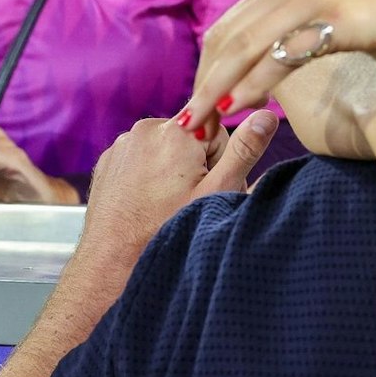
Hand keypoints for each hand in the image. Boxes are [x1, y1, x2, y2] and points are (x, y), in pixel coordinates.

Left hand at [83, 110, 278, 265]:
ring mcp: (122, 144)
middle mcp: (146, 128)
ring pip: (165, 148)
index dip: (219, 164)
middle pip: (191, 138)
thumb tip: (267, 115)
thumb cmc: (166, 230)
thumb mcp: (217, 192)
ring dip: (171, 170)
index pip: (219, 133)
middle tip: (187, 201)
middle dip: (195, 165)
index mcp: (177, 132)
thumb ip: (245, 150)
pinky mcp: (108, 160)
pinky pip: (140, 158)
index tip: (205, 189)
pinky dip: (147, 175)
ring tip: (164, 204)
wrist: (112, 261)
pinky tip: (146, 202)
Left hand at [184, 0, 375, 131]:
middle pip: (224, 40)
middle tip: (190, 125)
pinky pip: (279, 53)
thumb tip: (274, 56)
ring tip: (203, 123)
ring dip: (217, 87)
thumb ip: (298, 24)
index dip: (206, 70)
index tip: (198, 106)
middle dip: (202, 84)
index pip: (226, 29)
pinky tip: (240, 104)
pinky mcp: (330, 17)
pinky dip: (253, 81)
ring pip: (243, 47)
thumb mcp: (332, 8)